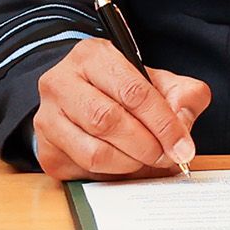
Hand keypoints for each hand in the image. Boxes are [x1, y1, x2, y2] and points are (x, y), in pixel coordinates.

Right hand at [30, 39, 210, 180]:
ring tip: (147, 160)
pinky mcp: (46, 150)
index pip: (132, 91)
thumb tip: (183, 125)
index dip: (163, 123)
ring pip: (94, 152)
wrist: (83, 98)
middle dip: (146, 145)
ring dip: (130, 163)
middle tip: (166, 156)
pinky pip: (84, 171)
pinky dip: (113, 174)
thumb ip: (183, 95)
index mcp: (92, 55)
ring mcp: (47, 117)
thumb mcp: (158, 81)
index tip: (182, 146)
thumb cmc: (123, 90)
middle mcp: (61, 82)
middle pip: (108, 121)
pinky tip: (125, 165)